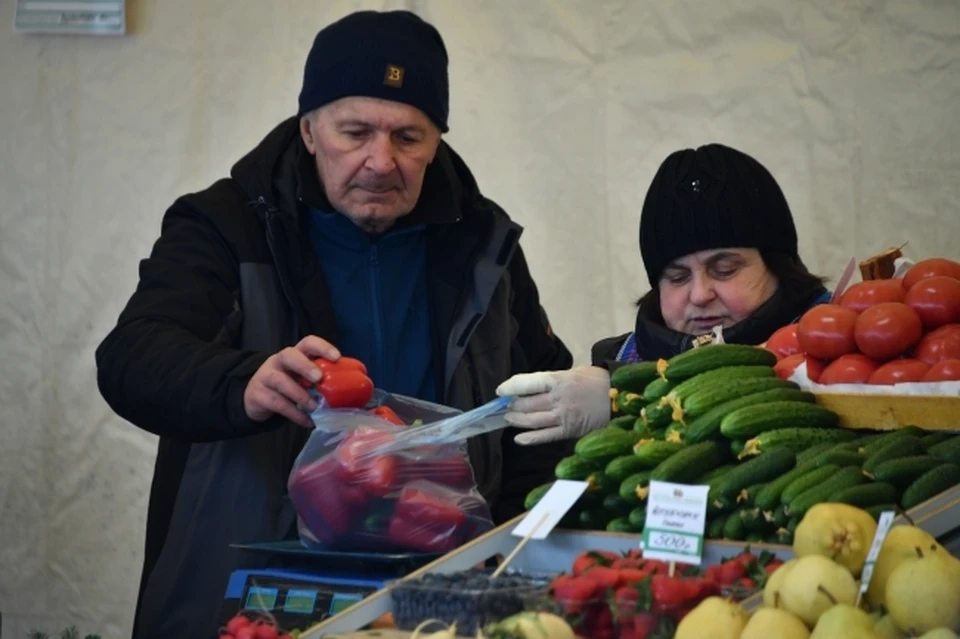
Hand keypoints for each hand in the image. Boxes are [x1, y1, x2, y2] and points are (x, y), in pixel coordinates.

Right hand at [243, 335, 340, 426]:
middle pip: (289, 355)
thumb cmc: (287, 386)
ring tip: (314, 407)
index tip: (336, 357)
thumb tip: (353, 390)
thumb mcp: (302, 378)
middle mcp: (279, 361)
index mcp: (295, 354)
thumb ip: (321, 380)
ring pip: (280, 381)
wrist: (256, 399)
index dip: (322, 347)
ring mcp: (266, 376)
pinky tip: (307, 421)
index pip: (307, 343)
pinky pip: (277, 403)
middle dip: (305, 365)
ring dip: (299, 394)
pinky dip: (295, 414)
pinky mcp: (258, 394)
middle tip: (319, 378)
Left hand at [495, 366, 610, 445]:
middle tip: (505, 406)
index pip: (526, 383)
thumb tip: (531, 386)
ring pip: (531, 420)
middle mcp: (557, 399)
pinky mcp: (569, 431)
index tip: (501, 391)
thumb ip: (552, 380)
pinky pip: (544, 436)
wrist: (620, 398)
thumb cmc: (597, 381)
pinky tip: (518, 439)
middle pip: (526, 403)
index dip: (509, 387)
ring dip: (516, 420)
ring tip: (509, 418)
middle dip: (512, 405)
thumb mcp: (574, 372)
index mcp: (558, 380)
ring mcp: (563, 417)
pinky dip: (529, 438)